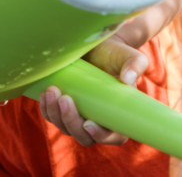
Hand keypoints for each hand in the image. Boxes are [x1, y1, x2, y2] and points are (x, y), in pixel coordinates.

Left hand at [38, 21, 150, 145]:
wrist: (97, 45)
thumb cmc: (115, 53)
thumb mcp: (128, 55)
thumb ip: (136, 64)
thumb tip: (128, 79)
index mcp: (119, 112)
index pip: (114, 135)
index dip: (101, 135)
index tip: (89, 123)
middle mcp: (100, 119)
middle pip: (84, 136)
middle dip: (71, 121)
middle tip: (64, 98)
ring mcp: (81, 116)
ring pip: (66, 128)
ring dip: (56, 115)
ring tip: (52, 91)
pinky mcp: (65, 109)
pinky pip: (54, 118)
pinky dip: (47, 109)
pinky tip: (46, 93)